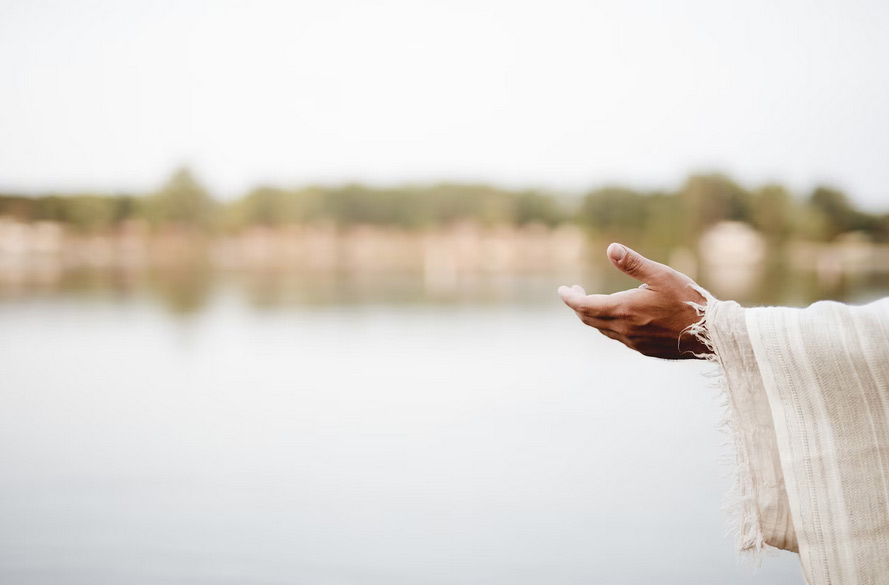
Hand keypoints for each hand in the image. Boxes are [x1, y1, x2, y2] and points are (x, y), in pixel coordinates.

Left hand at [559, 243, 710, 358]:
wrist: (711, 334)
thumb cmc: (688, 301)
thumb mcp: (661, 275)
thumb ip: (633, 263)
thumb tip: (610, 248)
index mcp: (624, 309)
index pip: (583, 306)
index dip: (569, 298)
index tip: (562, 290)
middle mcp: (624, 329)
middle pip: (589, 319)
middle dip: (578, 305)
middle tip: (576, 291)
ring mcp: (633, 342)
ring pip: (603, 329)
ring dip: (593, 315)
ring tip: (594, 301)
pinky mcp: (643, 349)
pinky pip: (617, 337)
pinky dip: (609, 325)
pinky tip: (618, 317)